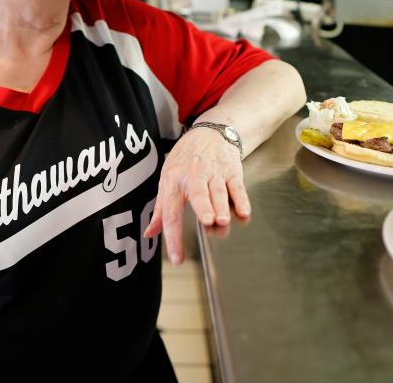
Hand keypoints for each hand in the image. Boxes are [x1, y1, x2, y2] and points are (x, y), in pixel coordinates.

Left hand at [143, 127, 250, 264]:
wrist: (209, 133)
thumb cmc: (185, 159)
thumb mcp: (167, 178)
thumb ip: (160, 208)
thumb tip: (149, 233)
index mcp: (173, 183)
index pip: (171, 213)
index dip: (173, 237)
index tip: (178, 259)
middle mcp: (193, 177)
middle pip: (198, 194)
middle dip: (203, 207)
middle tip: (208, 222)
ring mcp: (214, 173)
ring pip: (218, 192)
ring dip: (222, 206)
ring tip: (223, 220)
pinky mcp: (231, 171)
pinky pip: (237, 187)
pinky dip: (241, 200)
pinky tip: (243, 212)